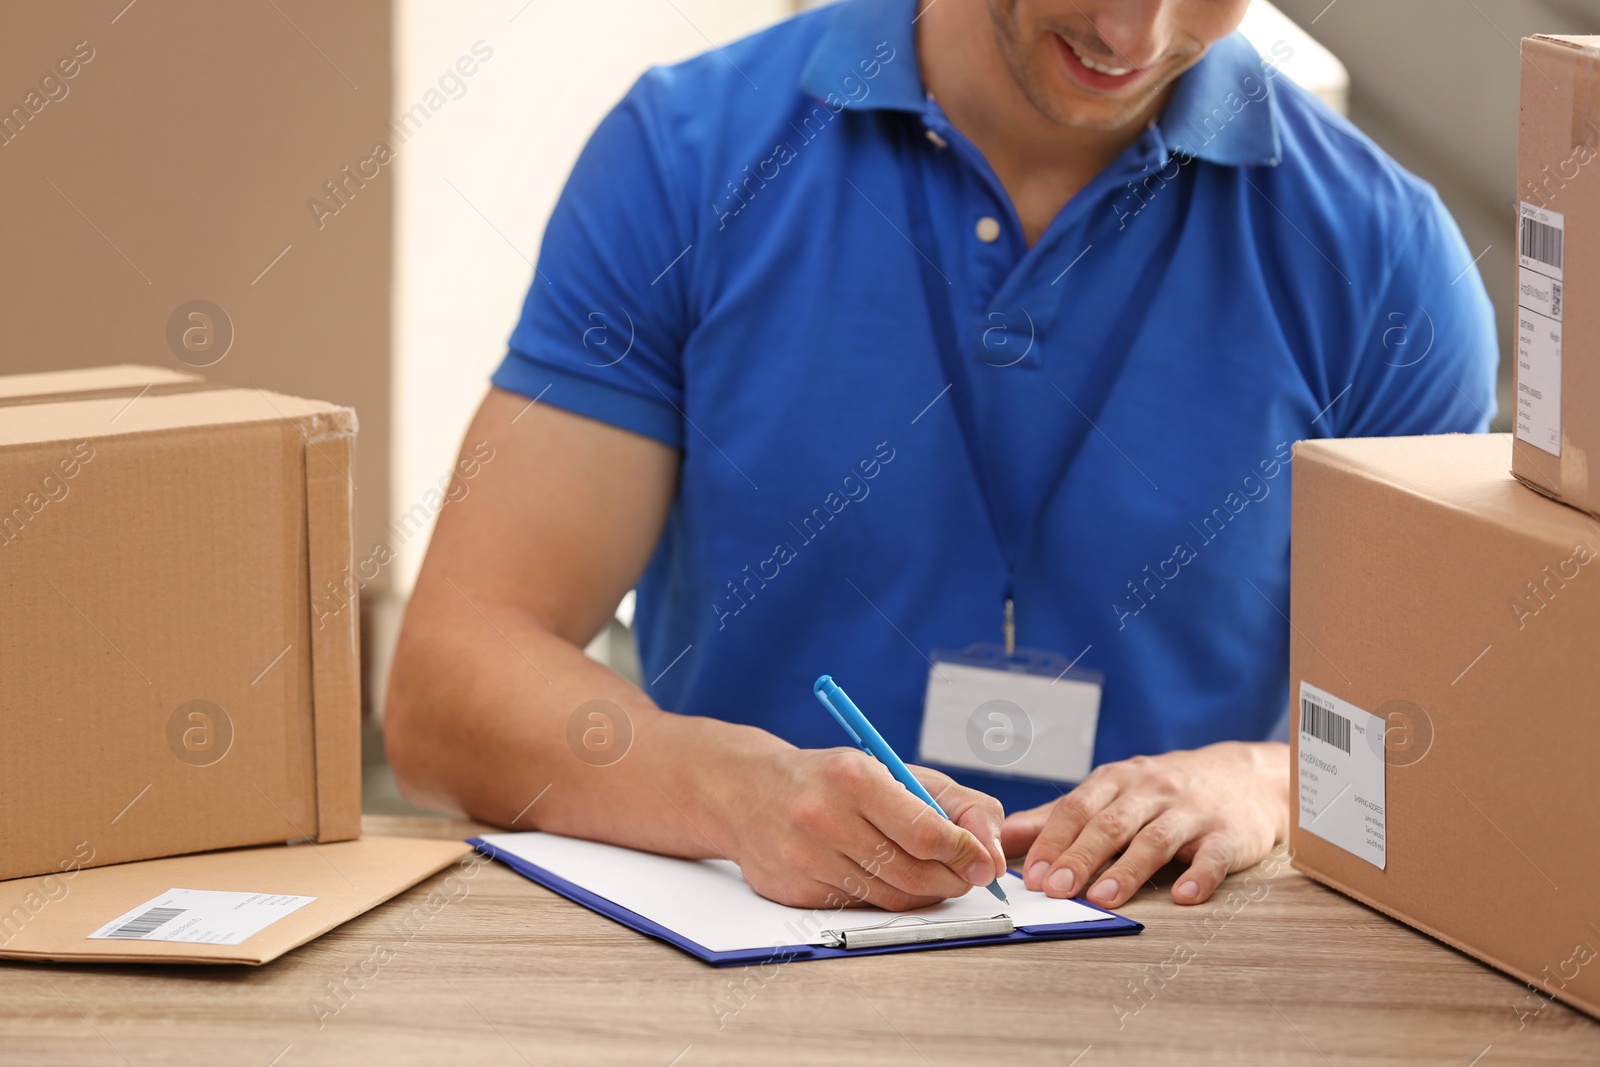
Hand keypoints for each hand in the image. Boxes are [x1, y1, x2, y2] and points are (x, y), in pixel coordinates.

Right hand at [725, 747, 1005, 910]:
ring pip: (890, 898)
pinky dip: (882, 898)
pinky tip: (882, 877)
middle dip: (951, 879)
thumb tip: (991, 850)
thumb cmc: (830, 779)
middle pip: (912, 873)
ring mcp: (805, 859)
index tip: (985, 863)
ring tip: (931, 875)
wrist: (748, 791)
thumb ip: (953, 802)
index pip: (927, 832)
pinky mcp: (793, 892)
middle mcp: (824, 818)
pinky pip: (860, 908)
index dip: (965, 853)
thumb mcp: (891, 769)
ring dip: (923, 893)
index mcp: (854, 778)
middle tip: (966, 875)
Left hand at [1000, 741, 1288, 906]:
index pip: (1077, 808)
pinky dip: (1199, 876)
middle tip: (1056, 889)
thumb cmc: (1165, 790)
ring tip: (1104, 899)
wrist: (1245, 776)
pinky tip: (1183, 896)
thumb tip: (1007, 837)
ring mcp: (1191, 812)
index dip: (1052, 841)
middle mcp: (1152, 790)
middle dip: (1080, 856)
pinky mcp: (1229, 834)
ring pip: (1155, 840)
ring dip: (1128, 870)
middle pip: (1111, 824)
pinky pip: (1213, 856)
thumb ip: (1060, 815)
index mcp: (1117, 780)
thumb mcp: (1111, 791)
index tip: (1032, 874)